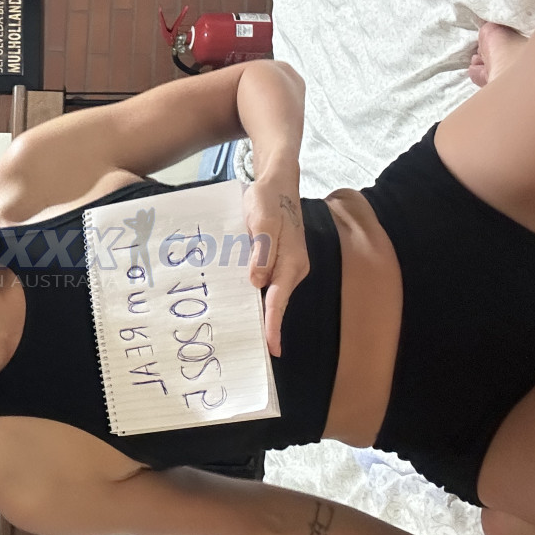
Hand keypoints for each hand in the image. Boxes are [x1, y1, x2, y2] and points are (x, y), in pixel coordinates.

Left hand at [241, 169, 308, 356]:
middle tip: (252, 351)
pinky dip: (257, 295)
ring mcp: (286, 265)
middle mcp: (292, 268)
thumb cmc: (268, 200)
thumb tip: (257, 282)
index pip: (280, 299)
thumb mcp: (261, 221)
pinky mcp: (276, 260)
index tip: (271, 348)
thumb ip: (261, 251)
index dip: (273, 324)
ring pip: (271, 293)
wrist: (277, 183)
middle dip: (266, 325)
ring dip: (260, 312)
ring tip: (244, 335)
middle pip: (277, 302)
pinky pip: (267, 283)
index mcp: (291, 262)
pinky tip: (242, 304)